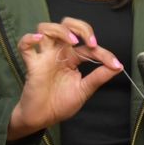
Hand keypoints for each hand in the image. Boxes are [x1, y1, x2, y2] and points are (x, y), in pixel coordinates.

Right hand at [8, 17, 121, 139]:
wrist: (42, 119)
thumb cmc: (60, 104)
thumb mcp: (84, 90)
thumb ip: (99, 77)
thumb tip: (119, 67)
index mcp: (72, 58)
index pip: (89, 47)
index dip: (104, 53)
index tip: (114, 64)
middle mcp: (58, 53)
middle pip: (66, 25)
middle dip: (81, 27)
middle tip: (91, 42)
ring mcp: (44, 57)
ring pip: (46, 28)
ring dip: (61, 31)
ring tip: (73, 42)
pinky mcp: (32, 65)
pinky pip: (24, 46)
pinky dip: (29, 39)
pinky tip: (38, 39)